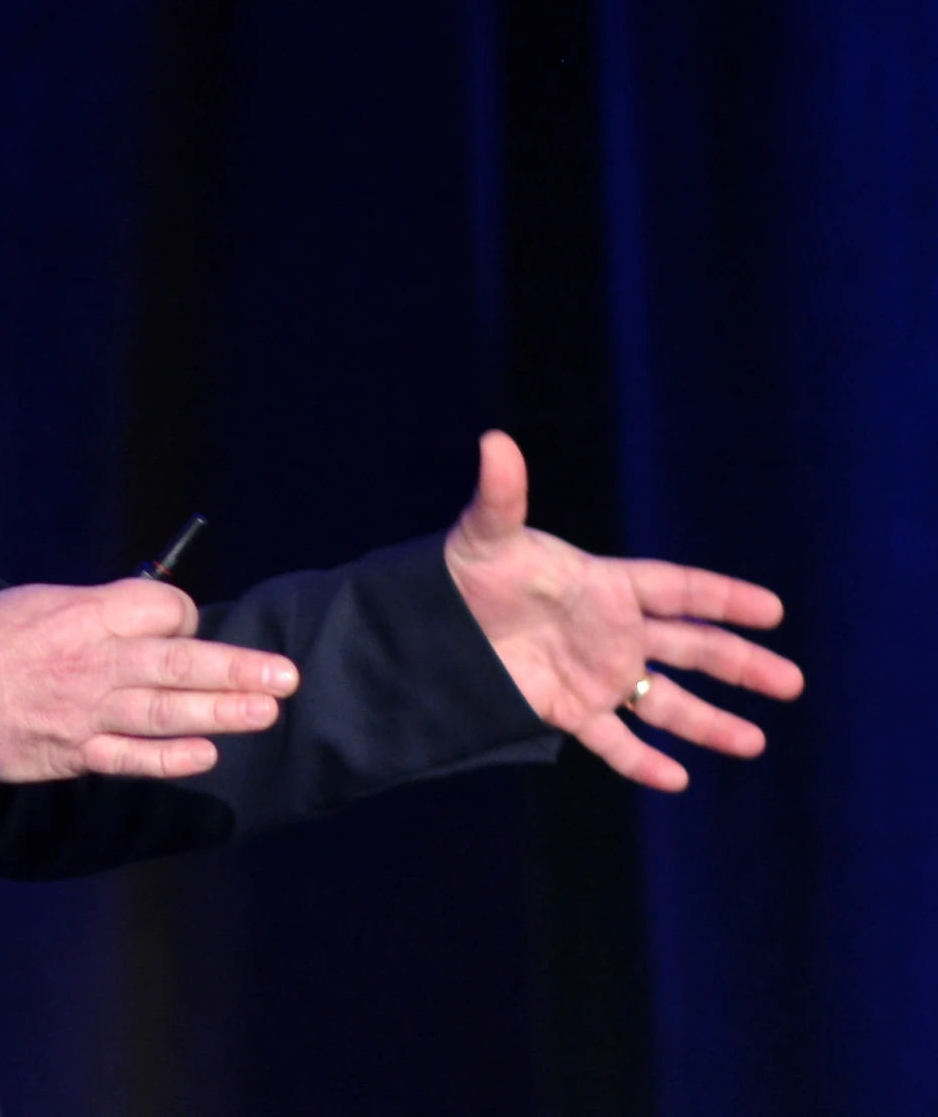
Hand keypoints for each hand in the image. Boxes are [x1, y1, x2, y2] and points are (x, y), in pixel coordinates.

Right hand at [0, 578, 298, 782]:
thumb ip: (94, 610)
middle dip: (237, 669)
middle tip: (286, 676)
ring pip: (166, 712)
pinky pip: (132, 758)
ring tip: (267, 712)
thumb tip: (142, 615)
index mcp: (84, 614)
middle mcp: (94, 662)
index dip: (183, 616)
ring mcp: (87, 712)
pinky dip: (170, 758)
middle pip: (179, 663)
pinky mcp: (74, 753)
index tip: (181, 626)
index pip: (162, 608)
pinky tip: (207, 755)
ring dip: (221, 713)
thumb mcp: (37, 601)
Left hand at [444, 430, 804, 790]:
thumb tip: (495, 440)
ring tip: (755, 742)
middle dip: (738, 664)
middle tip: (791, 682)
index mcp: (604, 586)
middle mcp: (610, 632)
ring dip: (708, 722)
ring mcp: (593, 674)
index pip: (677, 590)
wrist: (429, 624)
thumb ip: (501, 494)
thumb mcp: (486, 534)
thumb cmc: (463, 569)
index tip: (772, 610)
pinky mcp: (567, 709)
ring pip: (663, 702)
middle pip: (688, 647)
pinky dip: (642, 763)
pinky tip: (677, 779)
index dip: (722, 598)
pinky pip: (614, 742)